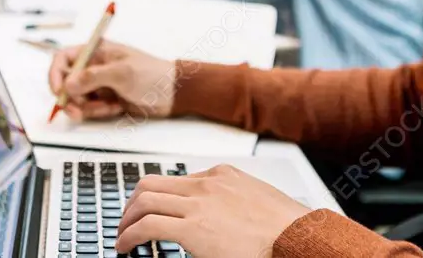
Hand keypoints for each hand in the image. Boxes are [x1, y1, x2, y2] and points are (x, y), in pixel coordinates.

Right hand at [47, 40, 174, 120]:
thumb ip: (93, 77)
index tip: (58, 91)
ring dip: (87, 107)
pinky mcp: (105, 99)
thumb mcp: (122, 73)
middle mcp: (94, 67)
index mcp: (96, 51)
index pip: (64, 58)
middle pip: (66, 82)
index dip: (56, 74)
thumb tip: (67, 84)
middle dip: (70, 97)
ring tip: (108, 107)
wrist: (172, 93)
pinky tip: (116, 108)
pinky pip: (90, 109)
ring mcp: (99, 84)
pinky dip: (99, 112)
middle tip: (78, 110)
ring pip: (77, 98)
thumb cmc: (151, 74)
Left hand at [116, 164, 311, 256]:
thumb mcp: (258, 201)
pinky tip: (126, 247)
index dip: (158, 198)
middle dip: (133, 203)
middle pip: (151, 183)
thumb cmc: (287, 228)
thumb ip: (236, 201)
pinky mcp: (193, 227)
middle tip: (127, 221)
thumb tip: (223, 219)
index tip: (151, 210)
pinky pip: (148, 226)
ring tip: (122, 236)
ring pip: (145, 200)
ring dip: (127, 219)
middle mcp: (206, 184)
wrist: (299, 237)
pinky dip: (130, 236)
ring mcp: (198, 203)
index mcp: (223, 175)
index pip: (177, 180)